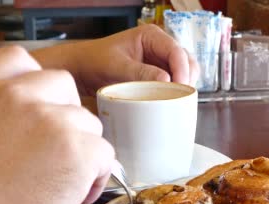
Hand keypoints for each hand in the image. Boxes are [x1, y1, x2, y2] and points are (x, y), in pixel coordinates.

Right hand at [0, 46, 114, 203]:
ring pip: (88, 123)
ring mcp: (51, 120)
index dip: (35, 84)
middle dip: (63, 116)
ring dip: (81, 149)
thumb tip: (9, 119)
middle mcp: (17, 94)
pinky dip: (97, 176)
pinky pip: (104, 154)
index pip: (20, 59)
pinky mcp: (77, 151)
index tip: (38, 109)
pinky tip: (77, 197)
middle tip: (54, 151)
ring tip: (63, 183)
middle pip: (63, 86)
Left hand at [37, 25, 199, 94]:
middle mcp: (159, 47)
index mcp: (151, 36)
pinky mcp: (157, 76)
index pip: (176, 51)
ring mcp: (159, 61)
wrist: (82, 69)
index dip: (182, 69)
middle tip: (181, 98)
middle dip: (186, 79)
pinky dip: (175, 92)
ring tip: (176, 101)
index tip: (180, 87)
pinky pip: (173, 83)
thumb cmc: (95, 61)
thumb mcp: (116, 66)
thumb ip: (140, 73)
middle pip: (186, 61)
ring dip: (183, 87)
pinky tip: (170, 102)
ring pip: (184, 72)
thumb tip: (167, 81)